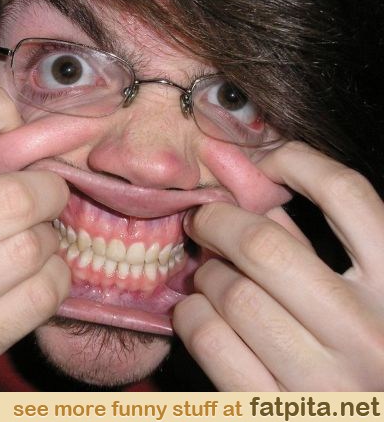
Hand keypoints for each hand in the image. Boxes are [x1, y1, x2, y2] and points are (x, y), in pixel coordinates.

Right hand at [0, 86, 69, 390]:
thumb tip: (6, 136)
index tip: (8, 122)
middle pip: (11, 196)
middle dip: (47, 187)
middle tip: (46, 191)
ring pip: (35, 248)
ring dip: (51, 237)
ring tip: (35, 239)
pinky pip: (43, 297)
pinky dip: (55, 277)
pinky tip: (37, 276)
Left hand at [174, 141, 383, 390]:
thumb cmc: (358, 355)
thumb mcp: (356, 294)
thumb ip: (313, 245)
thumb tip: (251, 187)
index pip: (347, 194)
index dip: (295, 162)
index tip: (263, 163)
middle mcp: (369, 334)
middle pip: (263, 246)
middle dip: (218, 221)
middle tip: (204, 220)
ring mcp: (323, 381)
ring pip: (228, 292)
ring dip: (205, 275)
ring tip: (209, 278)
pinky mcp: (273, 411)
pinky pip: (207, 336)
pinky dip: (192, 314)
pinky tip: (201, 314)